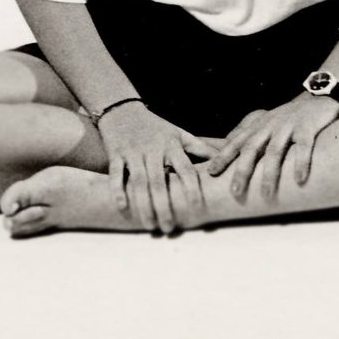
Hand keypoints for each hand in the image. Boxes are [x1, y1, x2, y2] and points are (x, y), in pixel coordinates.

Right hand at [95, 101, 222, 233]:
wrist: (122, 109)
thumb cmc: (155, 127)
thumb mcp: (178, 133)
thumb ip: (200, 148)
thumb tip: (222, 162)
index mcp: (171, 145)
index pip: (186, 170)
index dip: (193, 190)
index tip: (198, 210)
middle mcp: (152, 149)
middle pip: (159, 182)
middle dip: (164, 207)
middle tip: (170, 228)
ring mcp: (133, 152)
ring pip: (139, 182)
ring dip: (144, 205)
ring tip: (150, 226)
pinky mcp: (115, 153)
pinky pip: (115, 174)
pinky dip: (118, 190)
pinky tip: (123, 207)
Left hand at [206, 93, 338, 202]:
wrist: (316, 98)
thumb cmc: (287, 117)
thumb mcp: (264, 122)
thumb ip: (246, 133)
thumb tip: (225, 146)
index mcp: (257, 126)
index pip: (236, 142)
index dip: (222, 157)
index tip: (210, 173)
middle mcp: (268, 125)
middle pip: (251, 149)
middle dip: (242, 171)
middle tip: (235, 191)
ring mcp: (287, 126)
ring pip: (275, 151)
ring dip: (270, 174)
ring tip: (266, 195)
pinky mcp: (306, 127)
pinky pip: (303, 147)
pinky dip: (301, 163)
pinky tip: (299, 180)